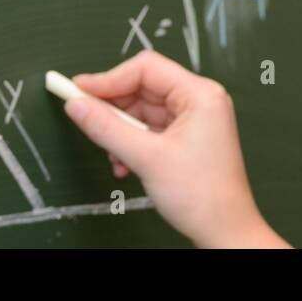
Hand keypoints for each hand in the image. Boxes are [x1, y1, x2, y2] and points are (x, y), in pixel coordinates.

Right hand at [61, 50, 289, 247]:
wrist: (225, 231)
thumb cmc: (202, 195)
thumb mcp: (146, 158)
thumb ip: (107, 128)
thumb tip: (76, 105)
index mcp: (200, 94)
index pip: (146, 69)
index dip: (108, 78)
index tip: (78, 90)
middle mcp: (199, 100)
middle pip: (143, 88)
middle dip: (114, 110)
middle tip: (85, 120)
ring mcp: (194, 119)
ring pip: (143, 111)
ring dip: (121, 131)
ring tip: (113, 156)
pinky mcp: (187, 137)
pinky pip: (150, 129)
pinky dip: (132, 143)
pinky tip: (124, 164)